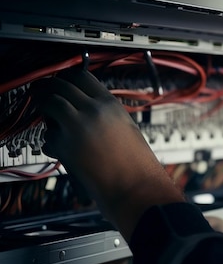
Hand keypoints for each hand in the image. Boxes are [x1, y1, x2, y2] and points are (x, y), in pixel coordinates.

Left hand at [31, 69, 183, 239]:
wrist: (136, 187)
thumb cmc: (136, 165)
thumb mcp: (125, 128)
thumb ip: (103, 114)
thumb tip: (80, 107)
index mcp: (111, 105)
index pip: (80, 76)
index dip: (66, 78)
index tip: (60, 84)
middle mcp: (94, 111)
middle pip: (60, 84)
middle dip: (47, 90)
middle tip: (44, 97)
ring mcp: (78, 126)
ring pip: (49, 102)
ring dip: (44, 110)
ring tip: (49, 122)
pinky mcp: (65, 145)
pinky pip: (48, 136)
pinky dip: (50, 143)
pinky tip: (62, 152)